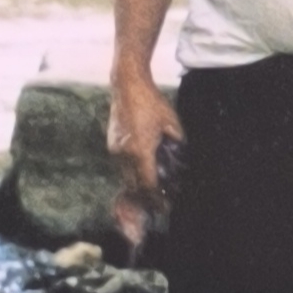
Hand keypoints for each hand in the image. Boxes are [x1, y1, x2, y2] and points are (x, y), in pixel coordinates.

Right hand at [107, 69, 184, 243]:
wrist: (127, 85)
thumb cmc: (152, 102)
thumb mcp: (172, 123)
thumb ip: (177, 144)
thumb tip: (181, 161)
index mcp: (140, 150)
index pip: (148, 183)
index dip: (156, 198)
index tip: (165, 206)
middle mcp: (124, 154)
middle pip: (134, 186)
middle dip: (147, 198)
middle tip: (160, 205)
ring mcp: (115, 150)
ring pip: (126, 178)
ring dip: (138, 187)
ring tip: (151, 193)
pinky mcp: (111, 145)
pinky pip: (121, 167)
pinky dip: (131, 174)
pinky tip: (141, 175)